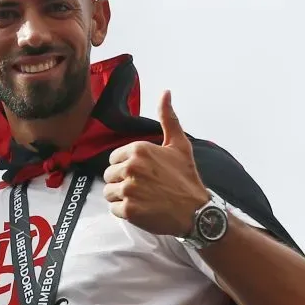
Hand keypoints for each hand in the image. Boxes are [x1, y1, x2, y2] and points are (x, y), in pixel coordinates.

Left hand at [102, 90, 209, 236]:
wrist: (196, 211)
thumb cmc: (186, 178)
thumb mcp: (179, 145)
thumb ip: (168, 119)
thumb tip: (165, 92)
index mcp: (139, 150)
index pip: (114, 158)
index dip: (125, 166)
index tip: (141, 173)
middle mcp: (131, 168)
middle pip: (109, 175)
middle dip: (121, 181)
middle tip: (142, 187)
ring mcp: (129, 189)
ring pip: (109, 192)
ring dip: (121, 197)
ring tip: (140, 198)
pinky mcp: (128, 210)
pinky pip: (113, 209)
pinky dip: (124, 211)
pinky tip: (140, 209)